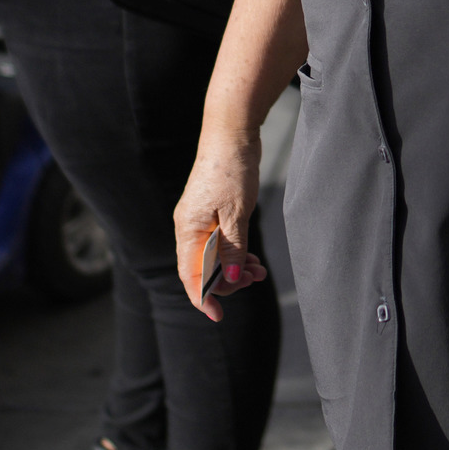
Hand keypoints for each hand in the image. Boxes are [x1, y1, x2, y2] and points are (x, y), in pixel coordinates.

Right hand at [174, 125, 263, 324]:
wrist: (232, 134)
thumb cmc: (232, 170)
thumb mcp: (236, 214)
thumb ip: (233, 248)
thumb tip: (231, 278)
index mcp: (188, 229)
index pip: (190, 275)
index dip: (203, 297)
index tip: (218, 315)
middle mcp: (189, 226)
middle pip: (203, 268)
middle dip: (228, 280)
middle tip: (255, 279)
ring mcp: (200, 219)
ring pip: (214, 255)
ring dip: (235, 267)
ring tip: (260, 270)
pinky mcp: (212, 211)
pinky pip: (220, 242)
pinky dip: (236, 252)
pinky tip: (253, 258)